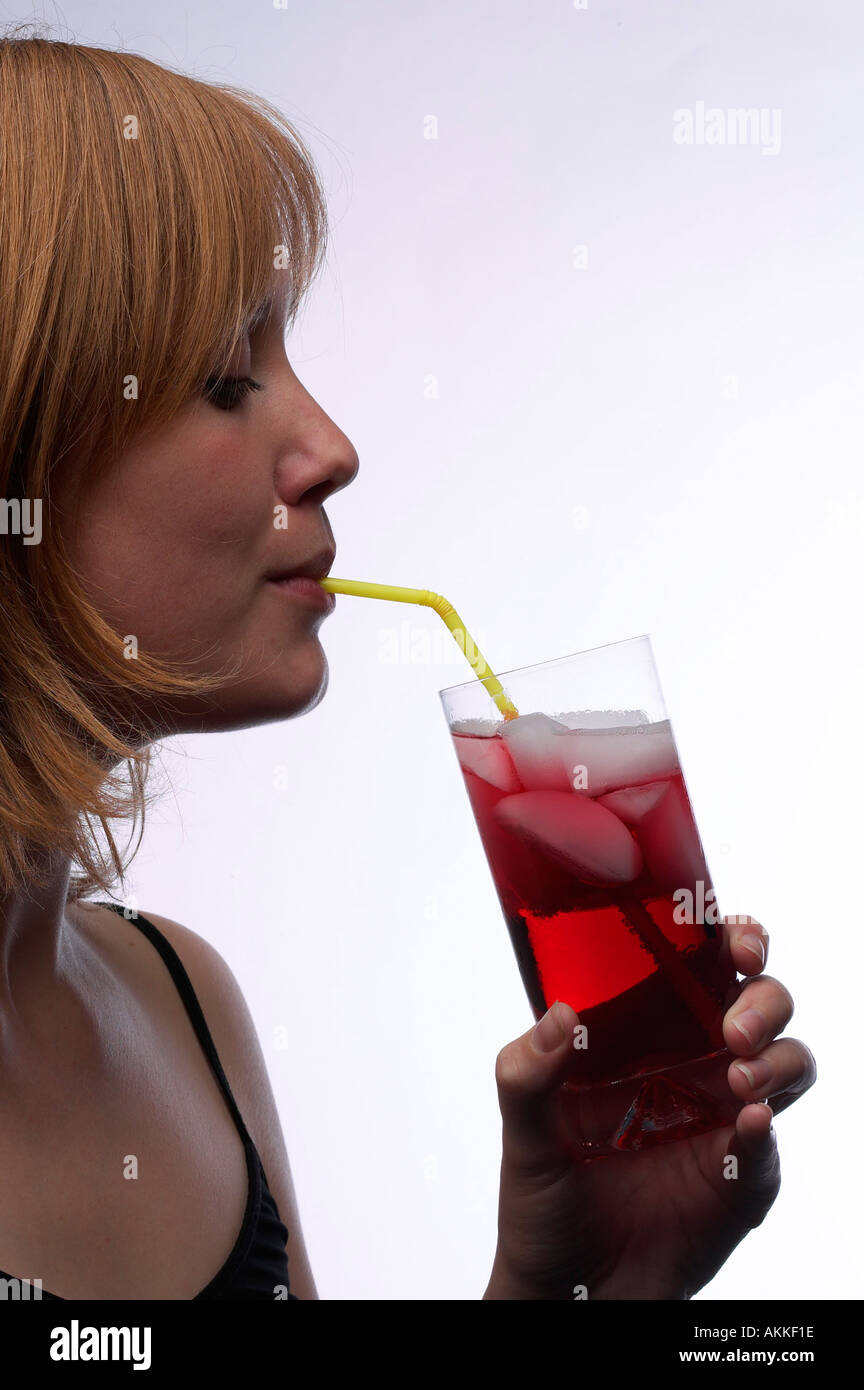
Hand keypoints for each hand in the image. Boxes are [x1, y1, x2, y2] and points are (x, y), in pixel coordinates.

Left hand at [485, 916, 815, 1299]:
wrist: (568, 1291)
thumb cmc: (544, 1199)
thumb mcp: (522, 1131)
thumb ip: (526, 1072)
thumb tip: (560, 1016)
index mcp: (644, 1033)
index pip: (698, 963)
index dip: (726, 937)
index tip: (731, 940)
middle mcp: (693, 1063)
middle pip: (760, 1000)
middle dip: (763, 997)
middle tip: (734, 1027)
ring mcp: (723, 1116)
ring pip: (788, 1059)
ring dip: (776, 1058)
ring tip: (739, 1082)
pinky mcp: (741, 1175)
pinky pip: (772, 1139)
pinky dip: (768, 1127)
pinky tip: (747, 1125)